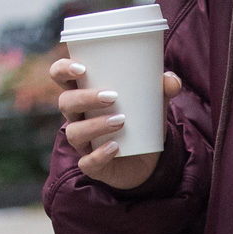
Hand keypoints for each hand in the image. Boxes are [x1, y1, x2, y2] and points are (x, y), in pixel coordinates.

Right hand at [50, 58, 181, 189]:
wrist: (149, 159)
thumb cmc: (142, 120)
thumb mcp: (154, 101)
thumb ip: (164, 88)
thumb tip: (171, 80)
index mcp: (85, 95)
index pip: (61, 77)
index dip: (62, 69)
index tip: (82, 68)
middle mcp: (78, 117)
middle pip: (65, 103)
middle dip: (85, 97)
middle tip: (112, 95)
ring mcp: (83, 142)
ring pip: (74, 132)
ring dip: (95, 125)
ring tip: (121, 120)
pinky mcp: (93, 165)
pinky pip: (87, 162)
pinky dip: (99, 155)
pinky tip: (115, 147)